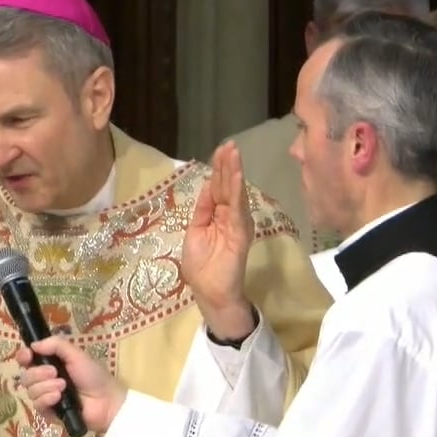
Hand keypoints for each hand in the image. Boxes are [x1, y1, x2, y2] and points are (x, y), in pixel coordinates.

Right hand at [15, 336, 125, 432]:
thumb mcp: (76, 354)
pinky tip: (59, 398)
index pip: (26, 359)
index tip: (27, 356)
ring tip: (64, 387)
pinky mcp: (49, 413)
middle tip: (55, 372)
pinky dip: (47, 399)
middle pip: (25, 376)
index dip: (23, 356)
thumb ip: (56, 345)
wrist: (106, 400)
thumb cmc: (93, 375)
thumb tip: (33, 344)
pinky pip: (37, 405)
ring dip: (46, 387)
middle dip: (38, 373)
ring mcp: (46, 397)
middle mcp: (44, 380)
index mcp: (49, 364)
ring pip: (30, 391)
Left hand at [181, 141, 257, 341]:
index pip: (219, 188)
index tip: (219, 150)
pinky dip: (238, 191)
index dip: (218, 170)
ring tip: (233, 153)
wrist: (210, 293)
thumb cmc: (202, 267)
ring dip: (234, 172)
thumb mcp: (195, 232)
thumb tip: (207, 187)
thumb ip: (202, 210)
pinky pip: (239, 209)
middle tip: (229, 144)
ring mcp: (237, 224)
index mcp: (219, 216)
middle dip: (227, 165)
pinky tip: (237, 176)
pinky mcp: (240, 233)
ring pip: (236, 193)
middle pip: (228, 186)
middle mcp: (231, 217)